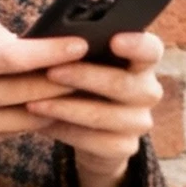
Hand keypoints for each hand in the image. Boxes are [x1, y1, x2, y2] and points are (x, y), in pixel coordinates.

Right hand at [0, 17, 90, 184]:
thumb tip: (19, 39)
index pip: (14, 57)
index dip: (51, 52)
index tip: (80, 45)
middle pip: (29, 90)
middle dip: (65, 80)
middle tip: (94, 69)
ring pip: (25, 118)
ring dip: (54, 105)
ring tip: (79, 91)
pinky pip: (6, 134)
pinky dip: (26, 121)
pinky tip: (41, 109)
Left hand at [24, 29, 164, 186]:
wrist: (91, 131)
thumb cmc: (84, 84)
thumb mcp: (85, 63)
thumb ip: (79, 50)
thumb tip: (48, 39)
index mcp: (143, 62)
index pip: (151, 50)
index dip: (136, 45)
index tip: (114, 39)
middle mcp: (148, 91)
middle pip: (122, 84)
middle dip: (84, 77)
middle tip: (51, 72)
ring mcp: (139, 122)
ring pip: (103, 116)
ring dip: (66, 109)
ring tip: (34, 102)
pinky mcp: (125, 147)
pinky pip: (94, 142)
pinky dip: (64, 131)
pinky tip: (42, 124)